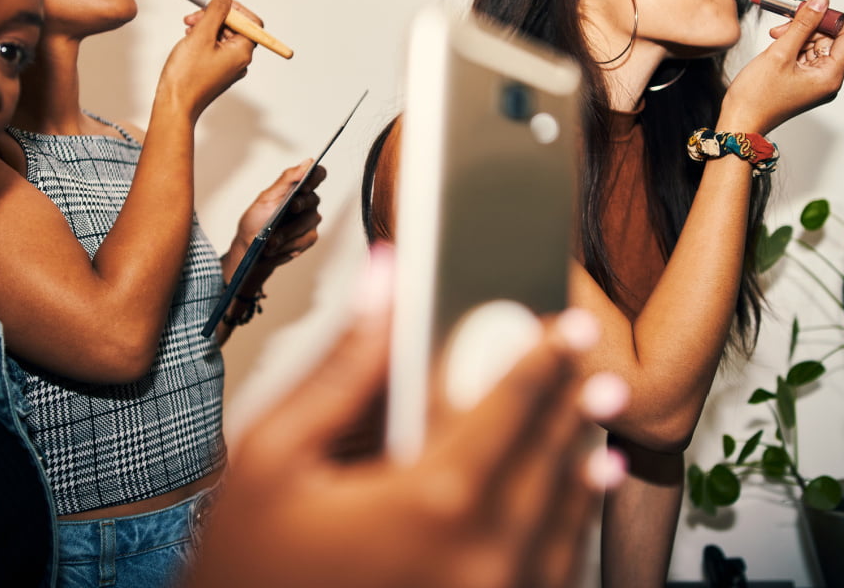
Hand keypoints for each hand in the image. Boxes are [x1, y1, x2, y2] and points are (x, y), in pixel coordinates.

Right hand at [157, 0, 259, 120]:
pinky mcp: (218, 71)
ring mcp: (229, 67)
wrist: (175, 105)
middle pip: (236, 28)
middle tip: (193, 17)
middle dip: (215, 17)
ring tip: (188, 28)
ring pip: (223, 37)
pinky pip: (216, 48)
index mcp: (242, 52)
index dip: (235, 9)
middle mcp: (240, 61)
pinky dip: (204, 39)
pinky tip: (189, 38)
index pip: (251, 22)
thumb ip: (216, 11)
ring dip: (207, 27)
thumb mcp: (201, 35)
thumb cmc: (187, 76)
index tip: (217, 3)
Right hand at [186, 247, 625, 587]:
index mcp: (430, 500)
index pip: (509, 406)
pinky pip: (548, 576)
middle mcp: (477, 557)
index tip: (568, 326)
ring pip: (560, 526)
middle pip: (548, 463)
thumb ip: (343, 366)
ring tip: (596, 439)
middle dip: (572, 411)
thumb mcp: (272, 454)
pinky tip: (569, 515)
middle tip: (596, 374)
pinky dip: (567, 538)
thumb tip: (385, 284)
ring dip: (580, 476)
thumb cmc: (247, 565)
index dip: (543, 357)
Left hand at [223, 160, 325, 284]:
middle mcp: (307, 202)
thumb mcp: (266, 197)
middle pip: (313, 199)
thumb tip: (308, 163)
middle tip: (287, 211)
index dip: (315, 177)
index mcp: (297, 187)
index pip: (317, 174)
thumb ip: (287, 179)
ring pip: (308, 221)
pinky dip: (289, 243)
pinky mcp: (309, 237)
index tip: (303, 186)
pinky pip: (306, 238)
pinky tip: (278, 246)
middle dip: (296, 207)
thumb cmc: (256, 221)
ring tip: (271, 240)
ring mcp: (310, 220)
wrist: (250, 249)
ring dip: (287, 231)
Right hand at [719, 0, 843, 133]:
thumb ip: (803, 24)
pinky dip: (792, 46)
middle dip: (809, 26)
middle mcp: (828, 80)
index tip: (808, 11)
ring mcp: (816, 82)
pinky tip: (776, 48)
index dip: (830, 18)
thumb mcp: (780, 53)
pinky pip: (805, 55)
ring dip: (797, 35)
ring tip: (774, 39)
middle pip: (831, 38)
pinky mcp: (803, 82)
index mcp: (830, 76)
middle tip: (782, 26)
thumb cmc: (756, 98)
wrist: (739, 122)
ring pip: (816, 44)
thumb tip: (821, 0)